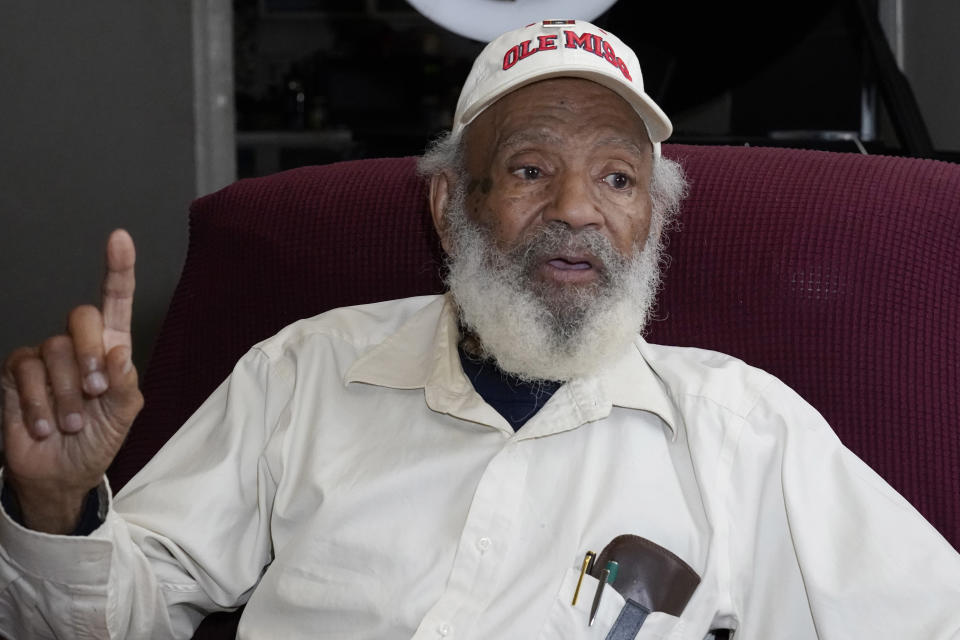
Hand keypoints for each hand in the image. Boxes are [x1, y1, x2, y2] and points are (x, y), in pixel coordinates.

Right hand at [1, 230, 143, 532]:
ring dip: (64, 395)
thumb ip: (126, 385)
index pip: (115, 301)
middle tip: (94, 393)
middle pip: (80, 317)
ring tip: (70, 424)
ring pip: (52, 351)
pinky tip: (44, 426)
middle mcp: (78, 345)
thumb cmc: (98, 440)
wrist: (61, 473)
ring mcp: (45, 358)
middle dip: (89, 354)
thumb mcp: (123, 416)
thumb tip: (118, 353)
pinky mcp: (16, 375)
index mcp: (111, 348)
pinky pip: (25, 371)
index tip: (120, 238)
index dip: (118, 269)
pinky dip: (37, 404)